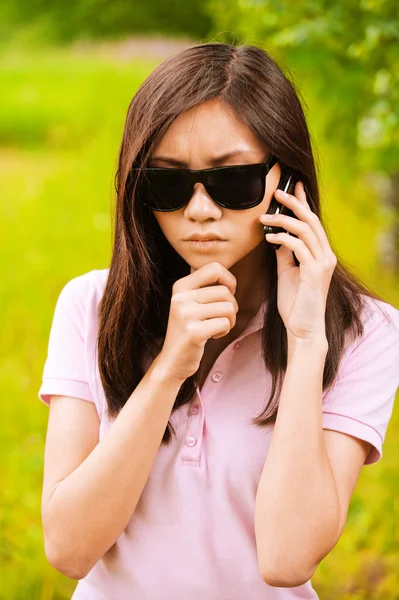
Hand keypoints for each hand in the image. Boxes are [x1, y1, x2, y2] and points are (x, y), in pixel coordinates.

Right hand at [156, 262, 237, 382]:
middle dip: (231, 307)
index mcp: (180, 286)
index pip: (214, 268)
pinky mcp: (193, 331)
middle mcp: (180, 297)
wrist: (173, 360)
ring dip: (229, 320)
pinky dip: (224, 331)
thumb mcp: (190, 303)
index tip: (227, 295)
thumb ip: (203, 286)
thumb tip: (224, 269)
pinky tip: (212, 336)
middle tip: (221, 318)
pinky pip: (225, 323)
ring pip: (229, 308)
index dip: (229, 280)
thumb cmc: (189, 329)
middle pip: (225, 292)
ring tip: (216, 327)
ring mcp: (185, 314)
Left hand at [260, 181, 336, 343]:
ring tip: (265, 217)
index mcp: (320, 254)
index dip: (303, 203)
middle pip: (311, 220)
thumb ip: (285, 253)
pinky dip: (282, 239)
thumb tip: (277, 236)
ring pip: (305, 229)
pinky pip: (299, 247)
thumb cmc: (294, 303)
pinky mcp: (316, 272)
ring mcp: (323, 263)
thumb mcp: (287, 272)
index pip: (312, 222)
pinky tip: (269, 238)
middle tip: (277, 191)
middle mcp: (325, 255)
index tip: (292, 186)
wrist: (302, 328)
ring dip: (283, 220)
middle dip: (294, 203)